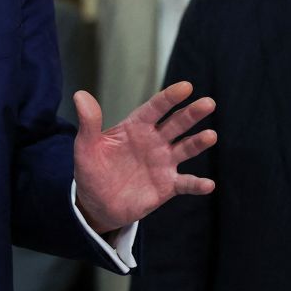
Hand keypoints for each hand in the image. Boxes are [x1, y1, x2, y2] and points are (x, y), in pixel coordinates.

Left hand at [72, 81, 215, 233]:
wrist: (97, 203)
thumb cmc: (91, 170)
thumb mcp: (86, 146)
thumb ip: (89, 123)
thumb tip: (80, 95)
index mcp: (136, 127)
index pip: (155, 108)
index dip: (169, 97)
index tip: (186, 87)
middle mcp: (154, 141)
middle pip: (176, 124)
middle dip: (191, 114)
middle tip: (208, 103)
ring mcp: (163, 163)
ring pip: (185, 149)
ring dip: (198, 142)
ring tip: (210, 135)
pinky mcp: (167, 185)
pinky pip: (185, 183)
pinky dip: (197, 184)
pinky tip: (208, 184)